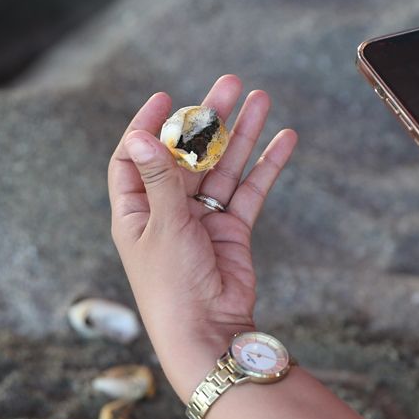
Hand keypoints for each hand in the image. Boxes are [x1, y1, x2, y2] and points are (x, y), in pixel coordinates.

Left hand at [108, 76, 296, 396]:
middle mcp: (166, 211)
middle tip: (229, 84)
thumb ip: (159, 179)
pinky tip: (284, 139)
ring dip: (241, 135)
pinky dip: (266, 166)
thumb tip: (140, 136)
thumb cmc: (171, 286)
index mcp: (135, 210)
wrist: (206, 333)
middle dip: (208, 120)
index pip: (135, 156)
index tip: (166, 98)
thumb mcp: (163, 226)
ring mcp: (201, 220)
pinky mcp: (231, 232)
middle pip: (186, 154)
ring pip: (222, 167)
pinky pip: (248, 191)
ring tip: (261, 98)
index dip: (147, 126)